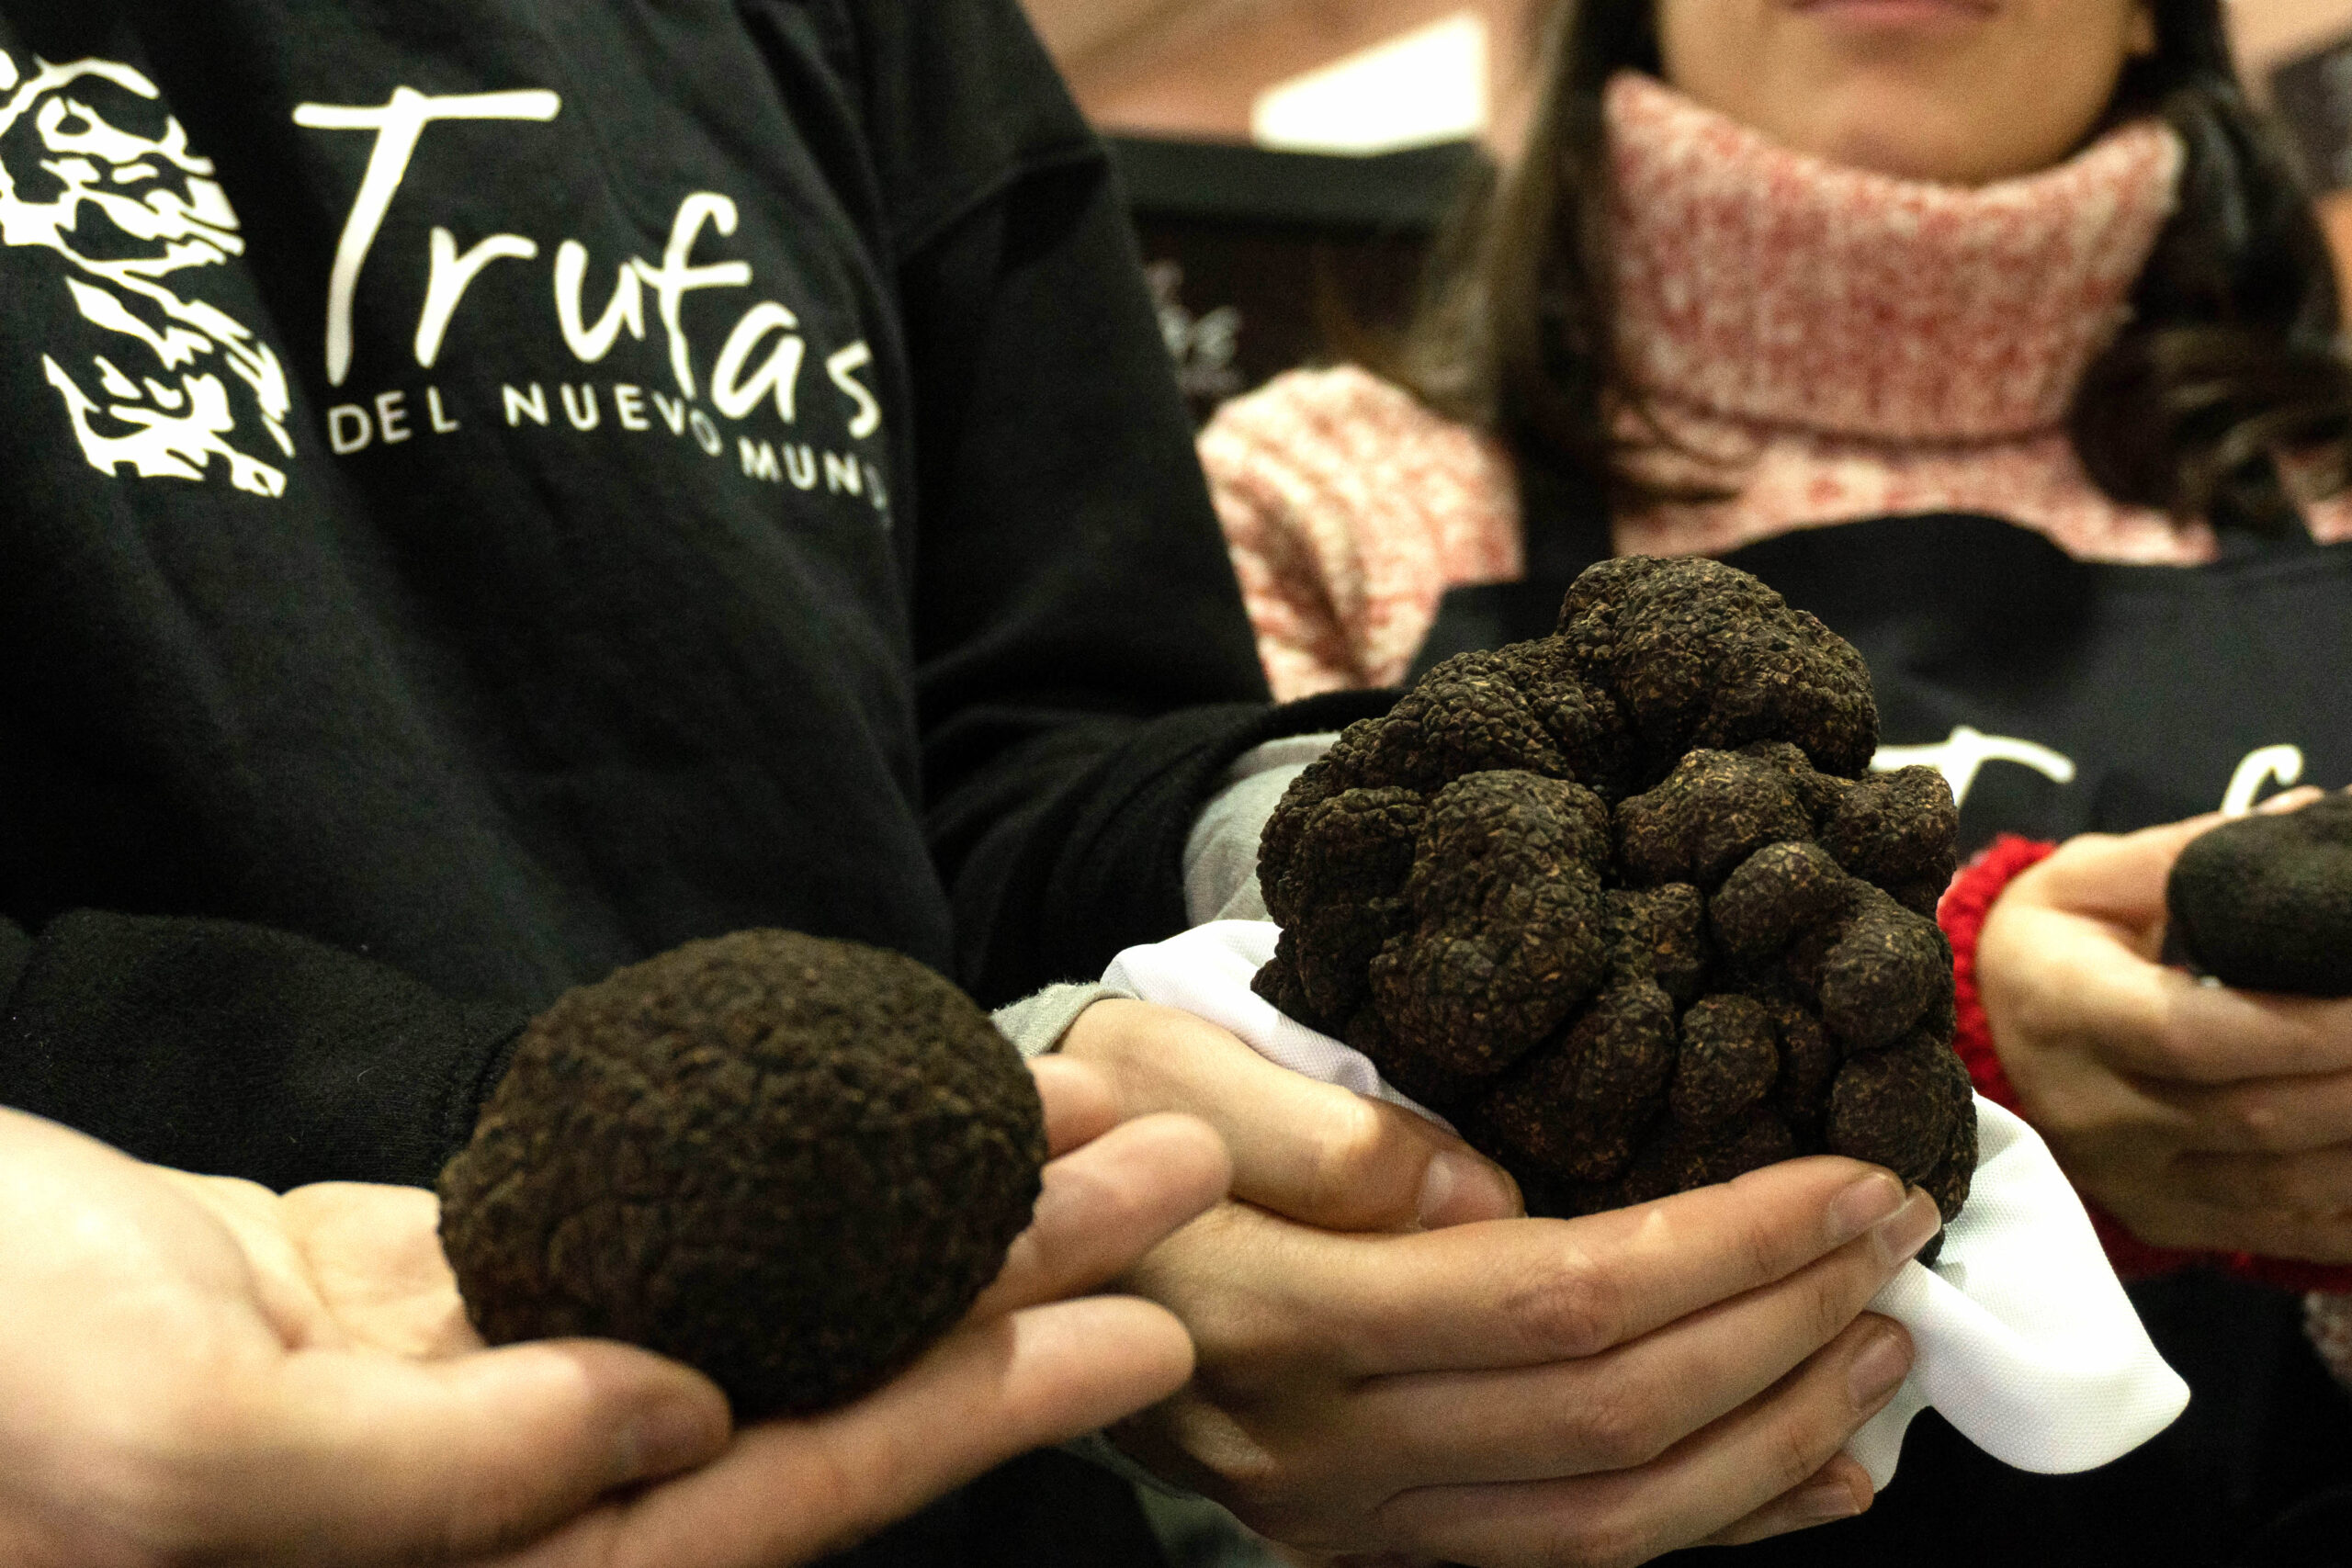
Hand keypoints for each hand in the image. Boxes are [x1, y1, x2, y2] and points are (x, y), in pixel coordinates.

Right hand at [0, 1058, 1228, 1567]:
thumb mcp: (169, 1453)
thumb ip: (431, 1475)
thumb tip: (681, 1415)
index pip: (774, 1509)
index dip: (966, 1420)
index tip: (1140, 1326)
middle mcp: (513, 1506)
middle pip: (811, 1398)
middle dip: (998, 1294)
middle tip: (1173, 1174)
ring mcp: (486, 1391)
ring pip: (753, 1300)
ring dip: (909, 1215)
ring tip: (1069, 1117)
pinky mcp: (440, 1289)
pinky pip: (647, 1223)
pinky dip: (766, 1164)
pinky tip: (869, 1103)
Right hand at [1063, 1001, 1933, 1566]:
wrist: (1023, 1234)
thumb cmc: (1111, 1120)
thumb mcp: (1167, 1066)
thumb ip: (1313, 1130)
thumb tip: (1479, 1193)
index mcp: (1279, 1312)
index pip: (1549, 1301)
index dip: (1722, 1250)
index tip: (1848, 1179)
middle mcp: (1320, 1448)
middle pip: (1604, 1423)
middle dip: (1779, 1331)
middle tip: (1897, 1238)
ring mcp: (1345, 1518)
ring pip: (1604, 1526)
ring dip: (1770, 1442)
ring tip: (1884, 1350)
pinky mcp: (1370, 1540)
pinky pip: (1564, 1563)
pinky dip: (1710, 1528)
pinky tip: (1813, 1480)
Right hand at [1978, 793, 2351, 1261]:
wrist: (1989, 1030)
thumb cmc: (2054, 941)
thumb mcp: (2090, 877)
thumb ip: (2187, 854)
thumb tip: (2308, 818)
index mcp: (2067, 1013)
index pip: (2191, 1035)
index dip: (2300, 1028)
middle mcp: (2091, 1112)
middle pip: (2254, 1117)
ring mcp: (2127, 1179)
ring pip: (2280, 1187)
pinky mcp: (2162, 1219)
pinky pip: (2279, 1232)